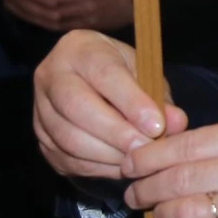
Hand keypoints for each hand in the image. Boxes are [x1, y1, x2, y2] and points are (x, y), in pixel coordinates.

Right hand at [32, 29, 187, 180]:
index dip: (131, 101)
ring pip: (69, 138)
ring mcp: (40, 109)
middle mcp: (51, 76)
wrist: (88, 81)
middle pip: (77, 107)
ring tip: (138, 160)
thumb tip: (177, 123)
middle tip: (146, 149)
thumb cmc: (122, 75)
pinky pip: (67, 159)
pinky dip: (98, 168)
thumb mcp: (144, 74)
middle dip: (116, 132)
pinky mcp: (41, 139)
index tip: (156, 125)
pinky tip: (121, 166)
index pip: (104, 73)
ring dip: (108, 155)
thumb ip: (159, 97)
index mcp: (79, 49)